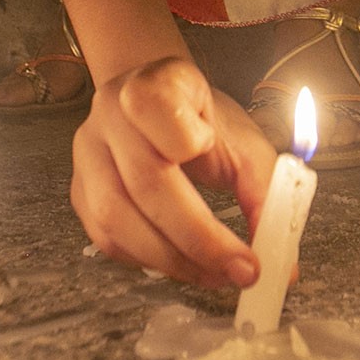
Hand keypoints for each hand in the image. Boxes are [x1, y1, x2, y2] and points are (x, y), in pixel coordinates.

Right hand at [71, 57, 278, 288]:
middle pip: (144, 181)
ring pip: (116, 219)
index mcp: (153, 83)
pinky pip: (106, 239)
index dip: (189, 144)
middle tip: (241, 270)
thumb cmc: (200, 120)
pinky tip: (183, 265)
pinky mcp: (78, 190)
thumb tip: (280, 259)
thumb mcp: (241, 138)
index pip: (155, 108)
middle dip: (198, 238)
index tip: (234, 183)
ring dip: (172, 261)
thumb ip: (264, 190)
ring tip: (215, 276)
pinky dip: (148, 261)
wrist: (157, 105)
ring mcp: (87, 152)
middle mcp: (109, 113)